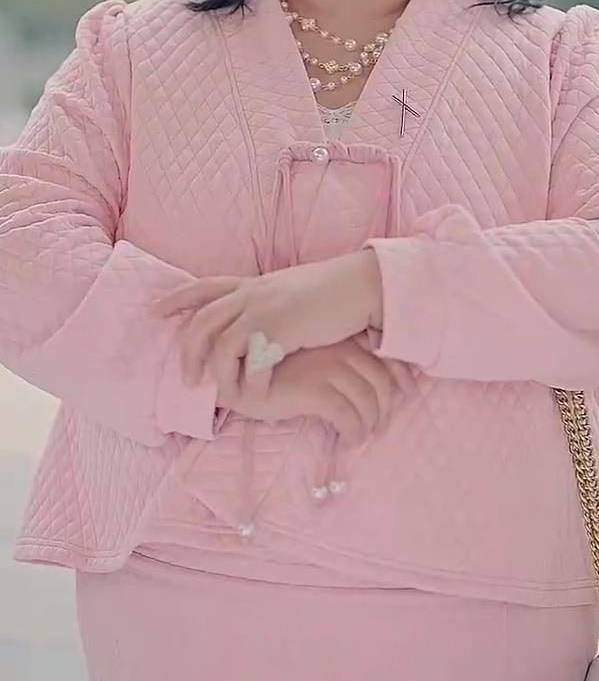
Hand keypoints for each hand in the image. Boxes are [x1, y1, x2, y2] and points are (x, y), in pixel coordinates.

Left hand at [157, 251, 383, 399]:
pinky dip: (252, 383)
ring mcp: (264, 310)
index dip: (178, 297)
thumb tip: (264, 320)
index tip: (155, 310)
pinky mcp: (280, 329)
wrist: (362, 286)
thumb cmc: (336, 293)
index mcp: (255, 285)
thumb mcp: (294, 293)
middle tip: (187, 378)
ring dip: (217, 374)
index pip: (206, 287)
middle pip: (203, 321)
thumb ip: (273, 304)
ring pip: (221, 345)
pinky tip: (259, 396)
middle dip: (187, 351)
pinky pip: (252, 362)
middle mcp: (253, 294)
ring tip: (221, 396)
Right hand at [223, 335, 412, 445]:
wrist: (235, 375)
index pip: (383, 360)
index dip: (399, 381)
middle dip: (385, 410)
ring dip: (370, 425)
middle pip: (381, 383)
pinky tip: (348, 441)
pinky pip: (348, 417)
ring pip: (368, 402)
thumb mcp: (310, 362)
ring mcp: (326, 368)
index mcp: (339, 339)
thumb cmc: (273, 371)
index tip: (405, 397)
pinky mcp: (313, 390)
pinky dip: (354, 433)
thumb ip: (337, 366)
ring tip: (361, 437)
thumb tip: (371, 387)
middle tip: (379, 428)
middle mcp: (337, 349)